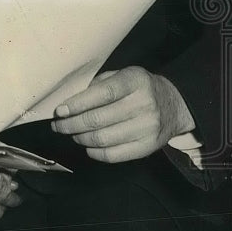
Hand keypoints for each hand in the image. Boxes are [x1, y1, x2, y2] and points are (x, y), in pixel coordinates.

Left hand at [52, 66, 195, 162]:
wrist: (173, 104)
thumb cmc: (138, 88)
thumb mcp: (121, 75)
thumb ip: (97, 85)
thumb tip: (68, 102)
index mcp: (135, 81)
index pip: (102, 94)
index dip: (77, 104)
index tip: (60, 111)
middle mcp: (143, 104)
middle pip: (98, 119)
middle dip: (71, 124)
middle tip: (58, 125)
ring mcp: (148, 128)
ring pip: (102, 139)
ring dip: (80, 138)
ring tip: (71, 133)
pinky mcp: (148, 147)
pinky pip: (113, 155)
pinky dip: (94, 152)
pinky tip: (87, 145)